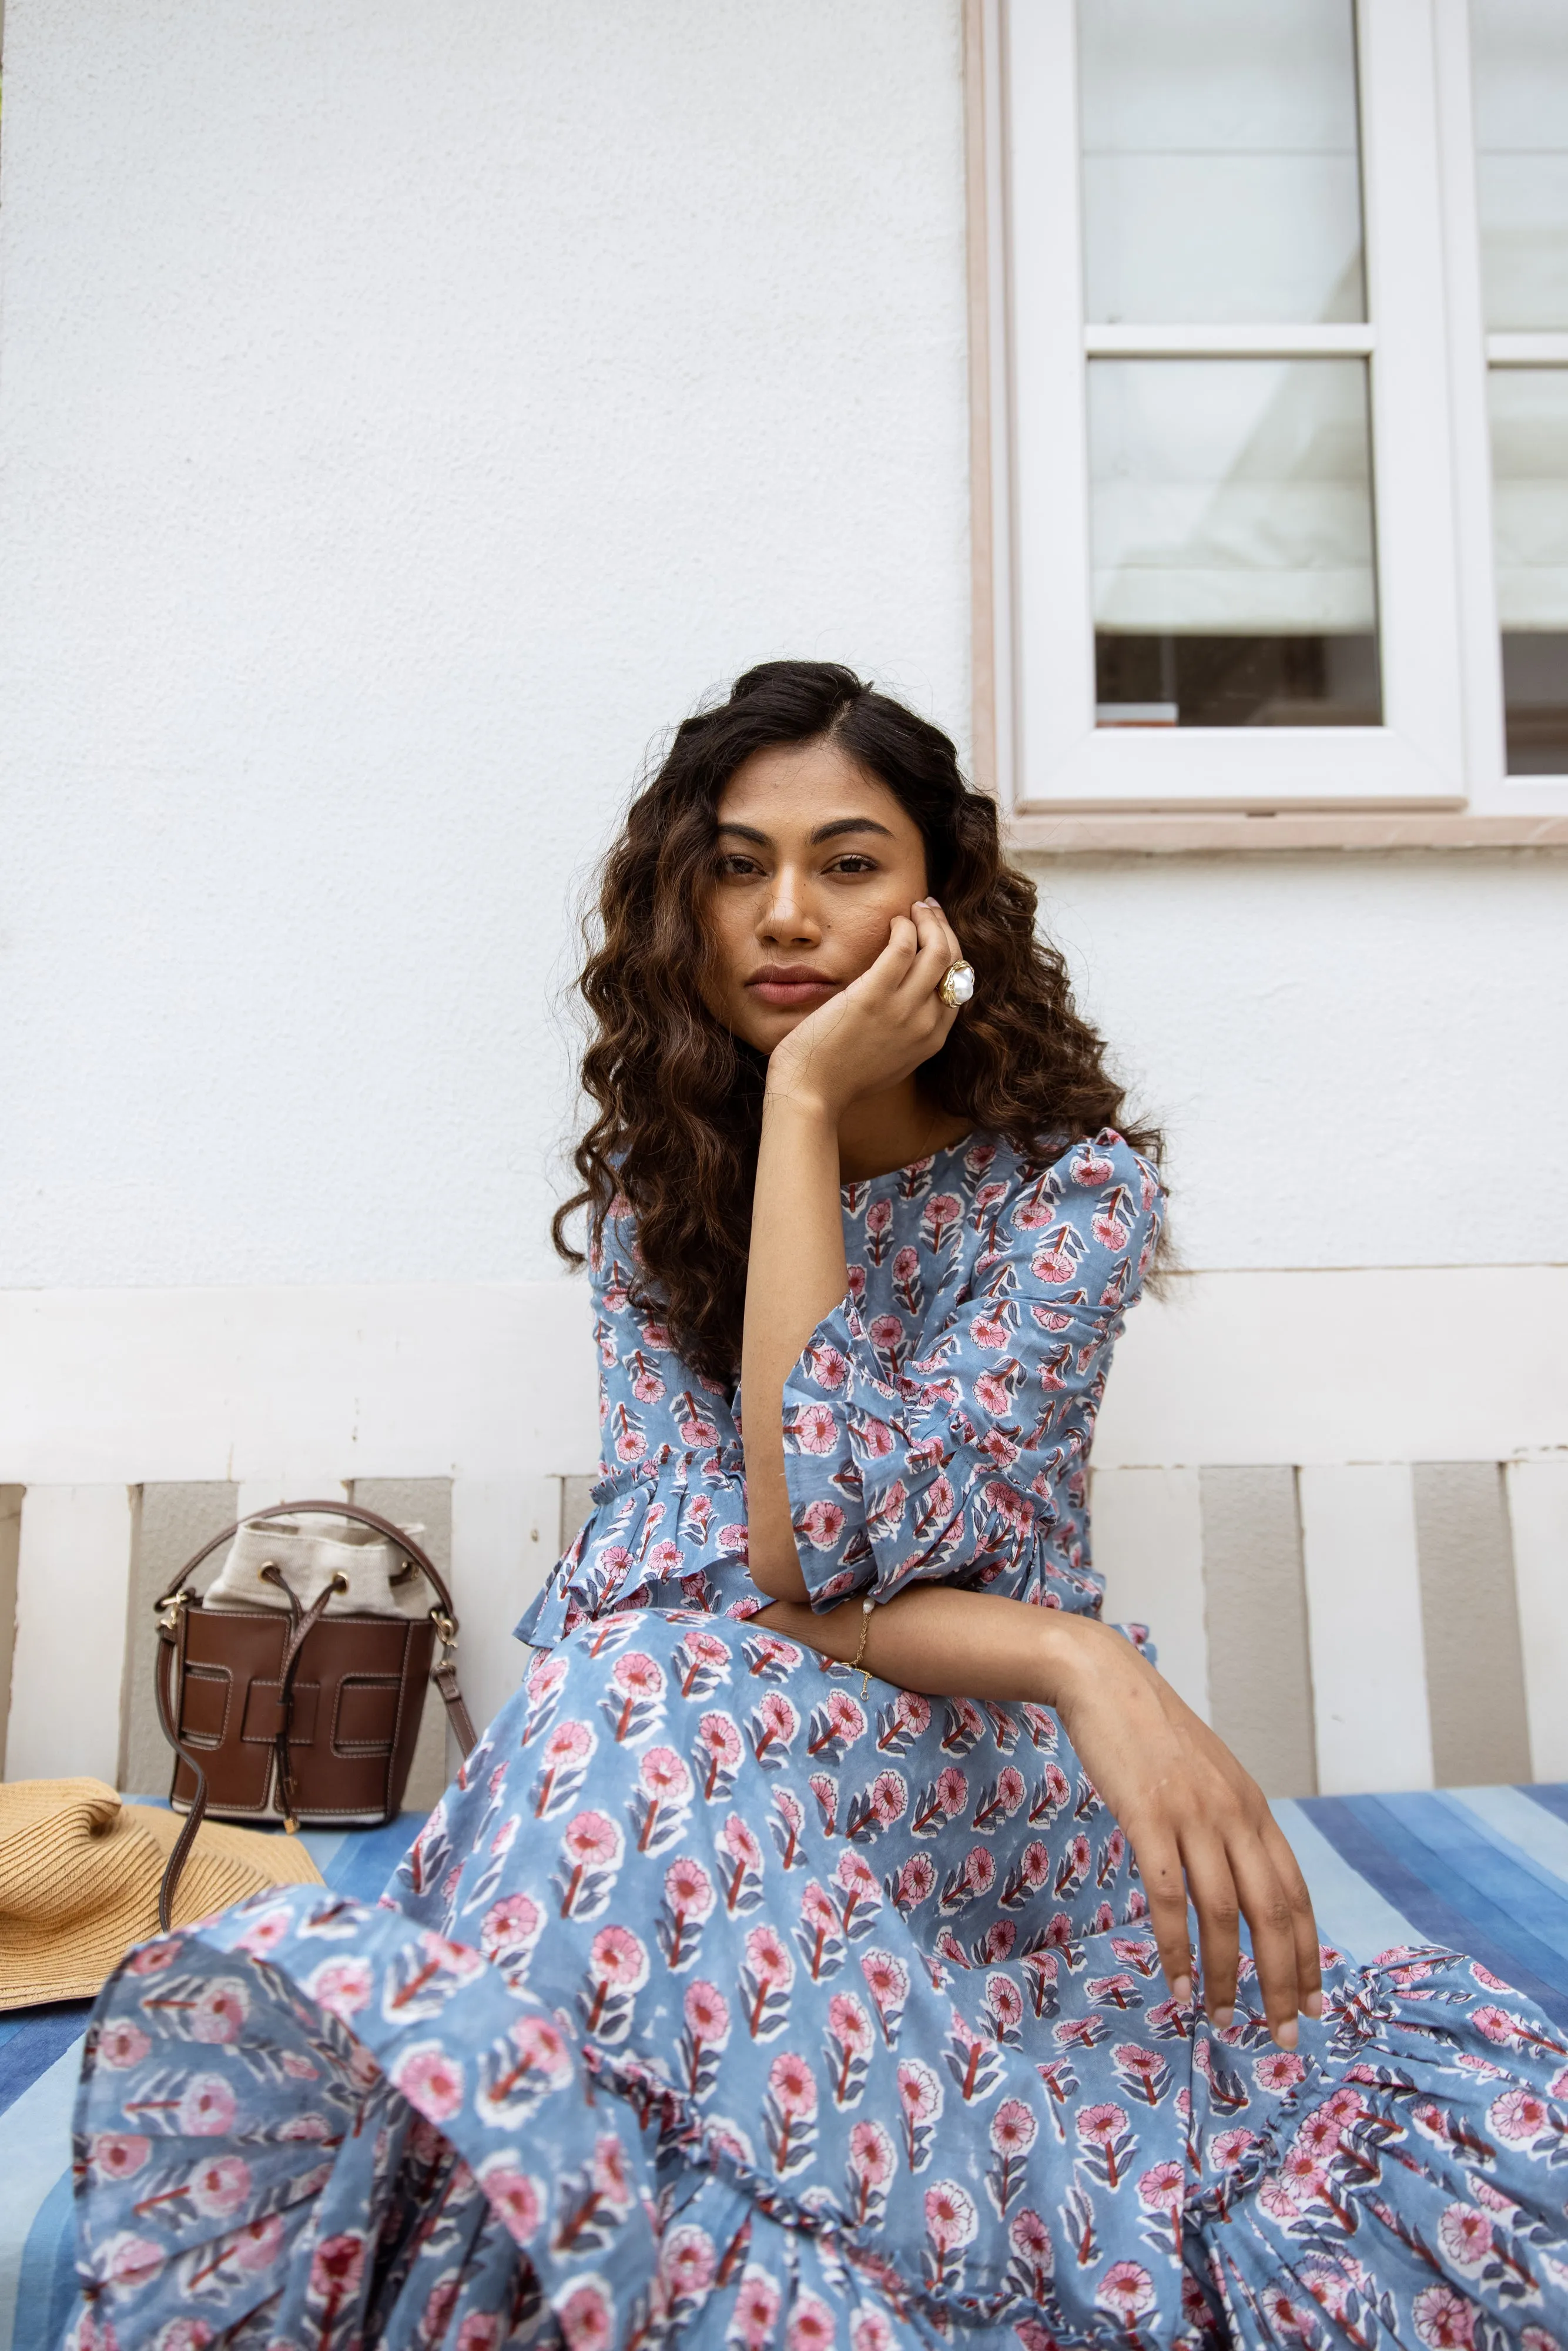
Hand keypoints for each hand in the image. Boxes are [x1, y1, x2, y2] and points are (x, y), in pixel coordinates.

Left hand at [765, 899, 963, 1118]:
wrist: (810, 1093)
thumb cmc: (839, 1078)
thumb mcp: (889, 1061)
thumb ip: (906, 1034)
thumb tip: (906, 1006)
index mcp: (932, 1039)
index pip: (959, 986)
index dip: (952, 953)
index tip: (937, 934)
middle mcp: (926, 1024)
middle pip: (954, 962)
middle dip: (945, 929)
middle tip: (929, 908)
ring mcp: (903, 1009)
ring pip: (938, 949)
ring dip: (930, 919)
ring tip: (915, 906)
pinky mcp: (874, 996)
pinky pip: (903, 947)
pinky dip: (904, 926)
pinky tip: (894, 920)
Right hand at [1042, 1615, 1322, 2045]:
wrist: (1106, 1681)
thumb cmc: (1153, 1734)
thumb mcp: (1209, 1778)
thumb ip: (1229, 1824)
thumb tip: (1242, 1884)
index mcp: (1254, 1809)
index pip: (1296, 1895)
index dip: (1309, 1954)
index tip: (1315, 2004)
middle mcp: (1235, 1816)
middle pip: (1273, 1912)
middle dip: (1284, 1981)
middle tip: (1286, 2035)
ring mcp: (1193, 1816)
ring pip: (1223, 1913)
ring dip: (1227, 1976)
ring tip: (1222, 2020)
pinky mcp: (1149, 1818)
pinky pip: (1168, 1898)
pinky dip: (1177, 1948)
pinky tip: (1179, 1984)